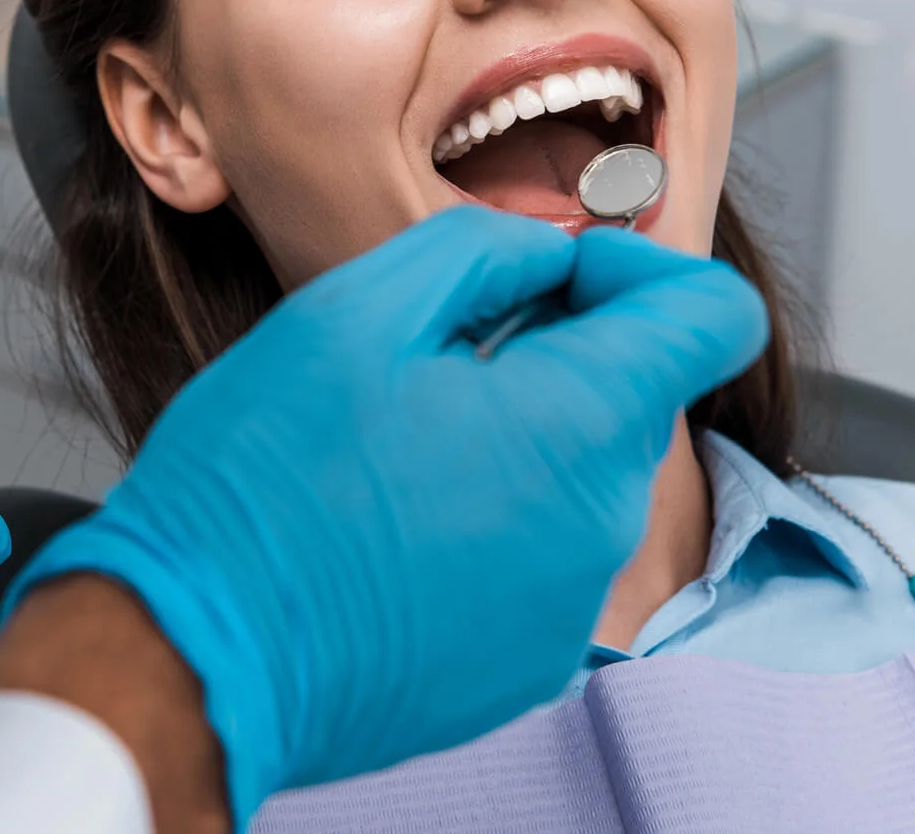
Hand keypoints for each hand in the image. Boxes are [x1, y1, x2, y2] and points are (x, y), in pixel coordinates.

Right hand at [1, 207, 766, 825]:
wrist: (199, 654)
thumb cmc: (260, 483)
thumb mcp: (355, 310)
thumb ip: (481, 250)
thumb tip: (546, 253)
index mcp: (575, 423)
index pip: (714, 316)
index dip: (643, 269)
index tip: (558, 275)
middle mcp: (600, 523)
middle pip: (633, 395)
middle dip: (555, 351)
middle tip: (432, 354)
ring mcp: (568, 606)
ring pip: (580, 477)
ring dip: (515, 438)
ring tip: (393, 446)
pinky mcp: (526, 664)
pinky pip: (541, 558)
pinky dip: (490, 521)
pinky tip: (391, 523)